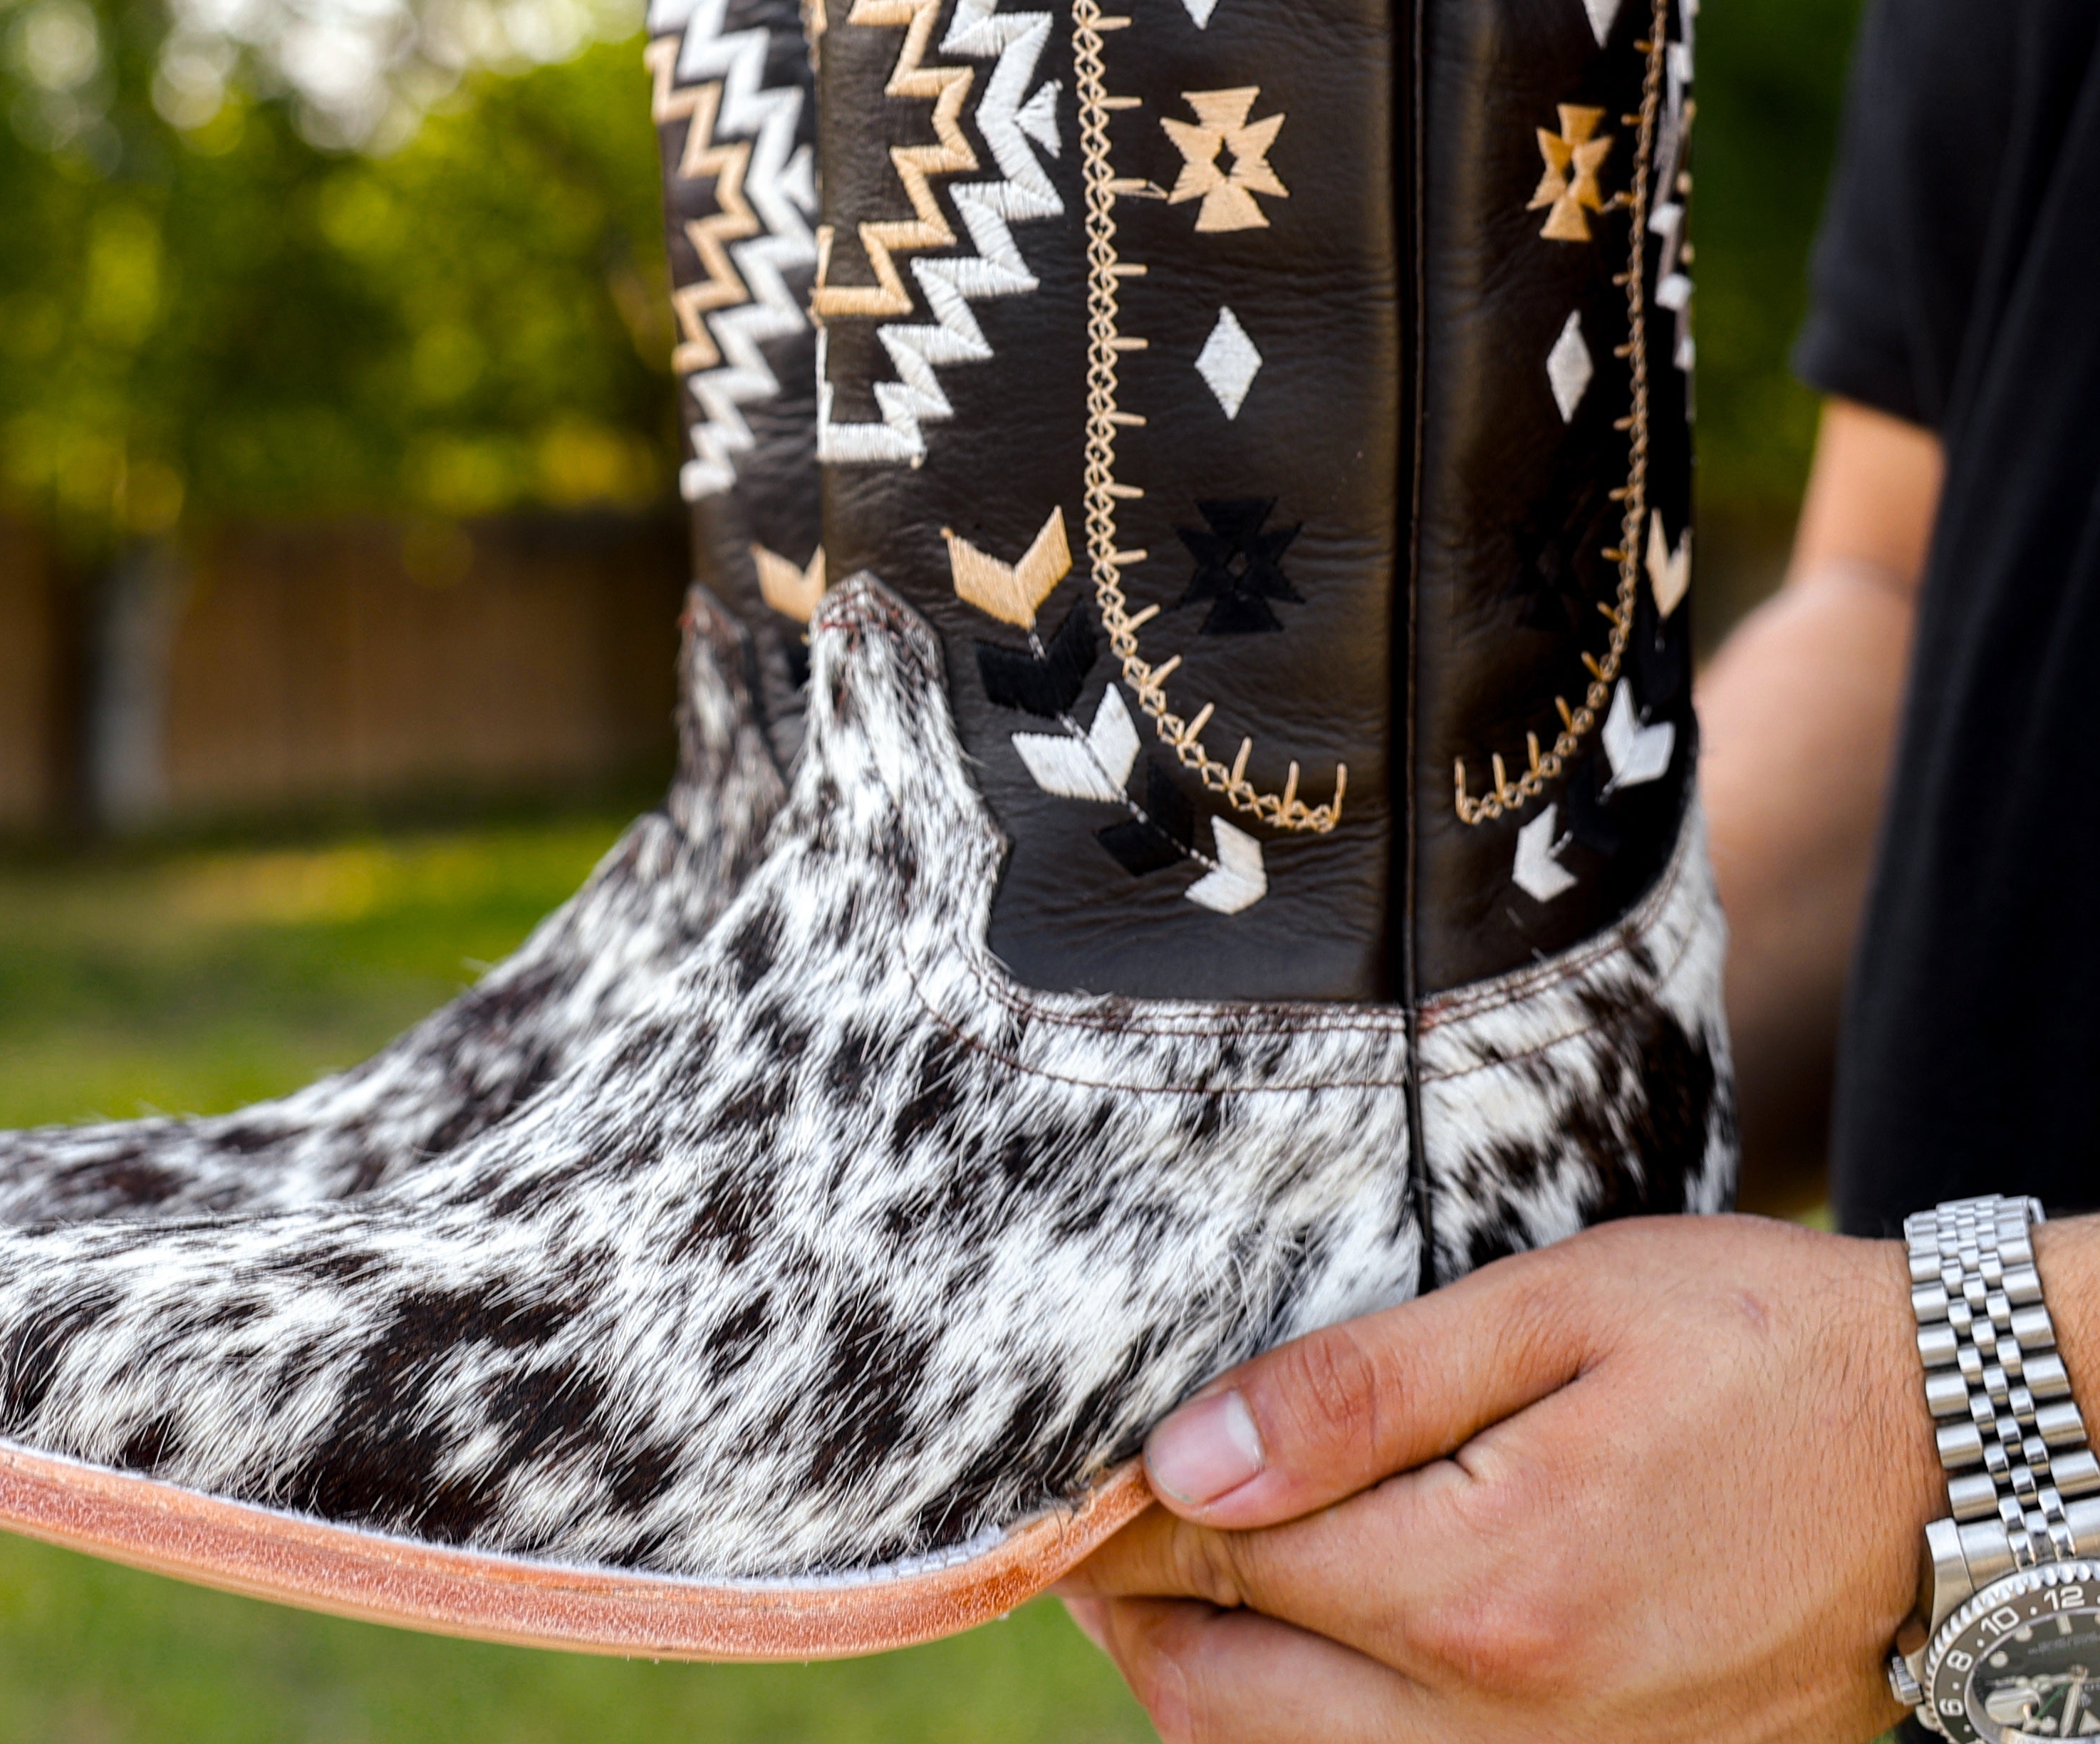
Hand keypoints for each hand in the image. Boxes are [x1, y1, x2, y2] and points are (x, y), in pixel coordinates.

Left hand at [1060, 1214, 1939, 1742]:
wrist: (1954, 1454)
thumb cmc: (1750, 1347)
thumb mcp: (1549, 1316)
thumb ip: (1355, 1393)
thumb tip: (1182, 1458)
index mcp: (1483, 1593)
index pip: (1216, 1570)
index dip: (1117, 1512)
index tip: (1063, 1457)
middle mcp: (1512, 1732)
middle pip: (1226, 1706)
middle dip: (1131, 1615)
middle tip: (1094, 1519)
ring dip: (1212, 1684)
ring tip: (1178, 1575)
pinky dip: (1314, 1731)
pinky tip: (1304, 1641)